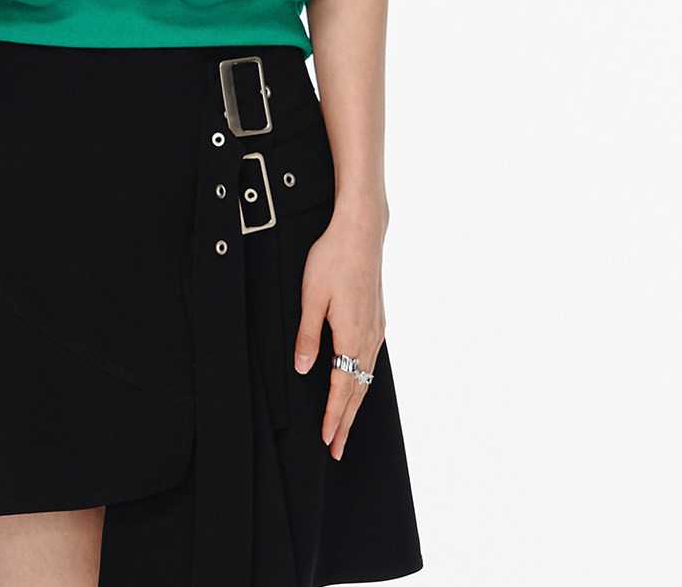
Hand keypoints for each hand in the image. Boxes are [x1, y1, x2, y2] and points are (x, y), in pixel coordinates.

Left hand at [291, 207, 386, 460]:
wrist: (361, 232)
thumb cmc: (332, 259)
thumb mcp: (311, 296)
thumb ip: (307, 336)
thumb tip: (305, 369)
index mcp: (351, 335)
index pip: (341, 387)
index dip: (333, 416)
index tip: (327, 440)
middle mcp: (368, 337)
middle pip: (357, 390)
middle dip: (346, 421)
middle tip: (337, 450)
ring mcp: (376, 328)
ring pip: (366, 376)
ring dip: (354, 404)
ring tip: (344, 426)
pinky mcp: (377, 318)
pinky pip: (370, 360)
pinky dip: (362, 380)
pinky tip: (357, 383)